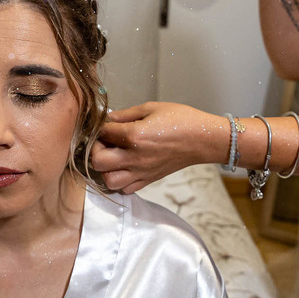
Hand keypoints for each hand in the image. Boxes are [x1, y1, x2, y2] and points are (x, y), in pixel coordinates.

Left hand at [90, 102, 226, 193]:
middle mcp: (135, 157)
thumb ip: (126, 114)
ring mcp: (142, 172)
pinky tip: (124, 167)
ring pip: (109, 180)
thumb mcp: (151, 108)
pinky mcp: (149, 180)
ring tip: (113, 157)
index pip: (103, 133)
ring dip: (105, 169)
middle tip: (104, 142)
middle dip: (95, 150)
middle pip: (98, 162)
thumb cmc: (181, 120)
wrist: (203, 139)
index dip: (100, 126)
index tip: (104, 124)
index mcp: (135, 136)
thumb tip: (109, 119)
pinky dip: (120, 180)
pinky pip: (126, 189)